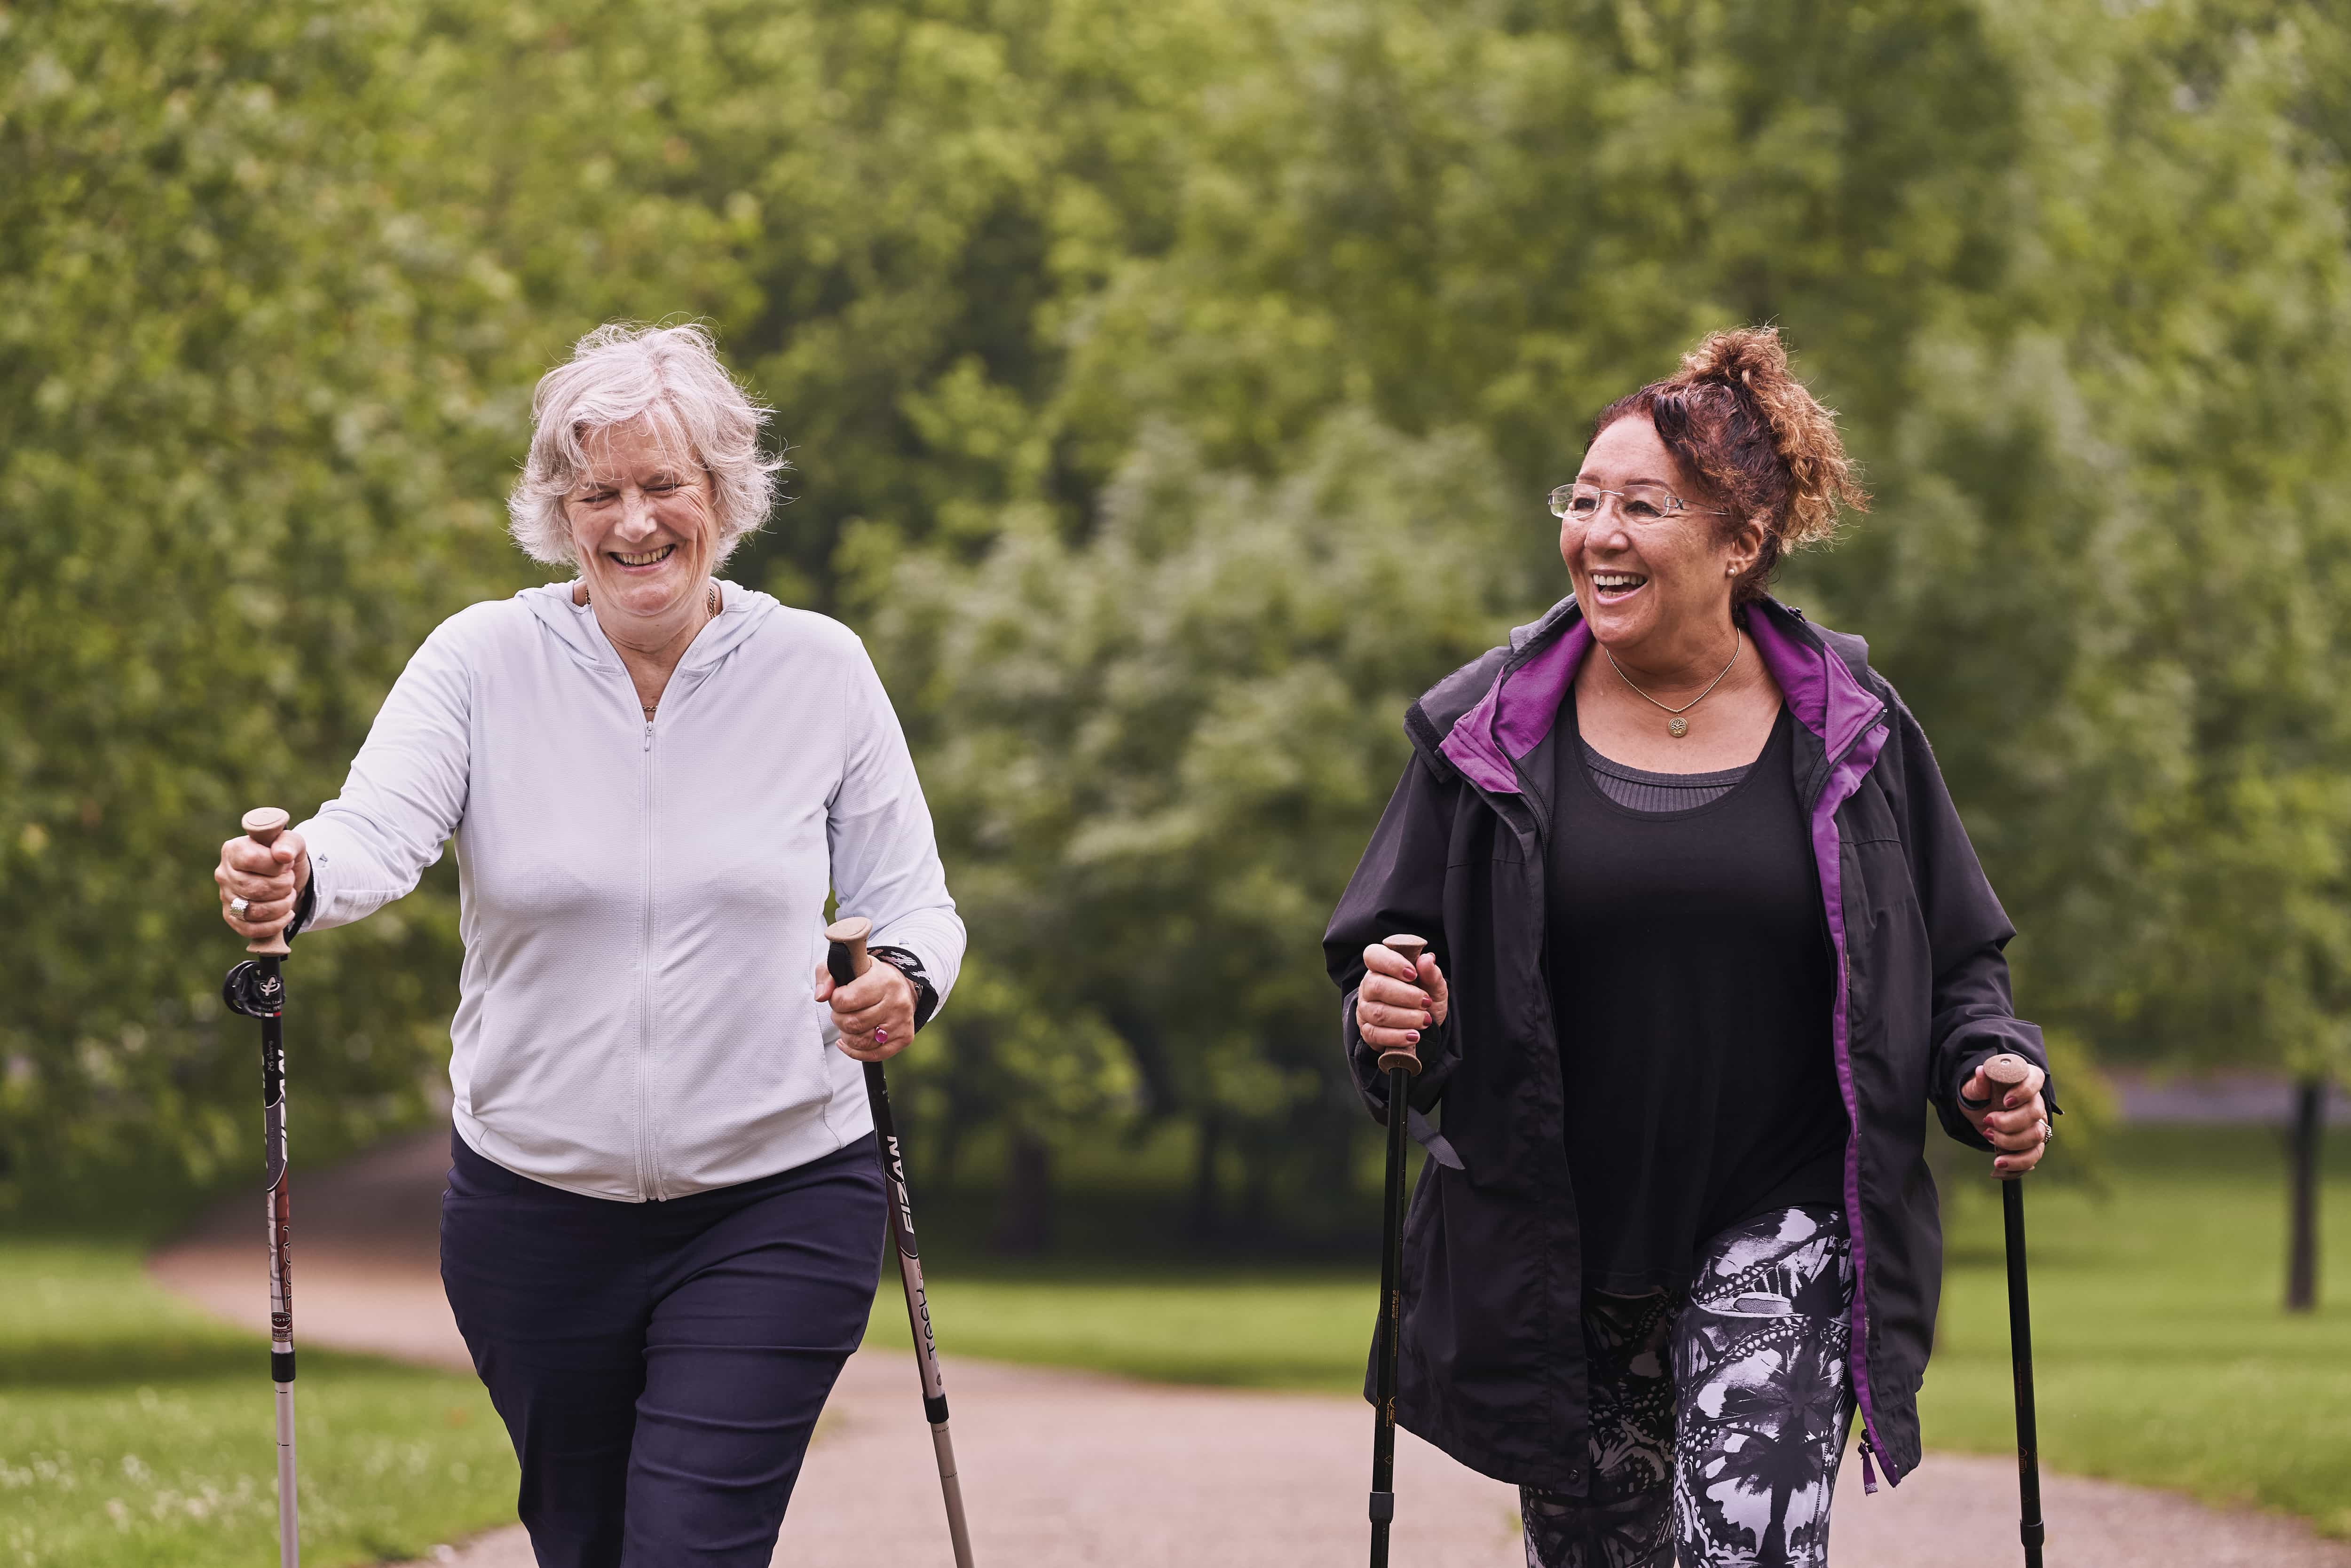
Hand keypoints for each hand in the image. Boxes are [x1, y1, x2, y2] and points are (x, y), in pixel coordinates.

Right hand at [215, 829, 309, 945]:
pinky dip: (275, 924)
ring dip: (281, 906)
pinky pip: (250, 929)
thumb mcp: (292, 843)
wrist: (286, 877)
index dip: (276, 866)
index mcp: (233, 850)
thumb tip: (283, 856)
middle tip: (290, 881)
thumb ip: (288, 843)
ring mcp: (225, 897)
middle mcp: (224, 873)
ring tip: (289, 896)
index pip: (251, 860)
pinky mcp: (231, 917)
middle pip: (253, 888)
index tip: (287, 864)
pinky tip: (287, 913)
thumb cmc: (285, 857)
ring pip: (253, 911)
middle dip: (282, 887)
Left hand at [815, 961, 915, 1061]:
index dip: (834, 1001)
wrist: (898, 985)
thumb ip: (826, 976)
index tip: (838, 996)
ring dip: (847, 1036)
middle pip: (853, 1023)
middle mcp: (896, 1002)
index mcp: (882, 980)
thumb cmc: (868, 976)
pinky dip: (855, 1051)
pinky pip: (873, 1055)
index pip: (845, 1001)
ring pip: (862, 1042)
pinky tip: (848, 1042)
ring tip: (848, 1024)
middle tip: (841, 1012)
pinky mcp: (904, 1038)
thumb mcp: (846, 966)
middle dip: (839, 1020)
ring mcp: (901, 1022)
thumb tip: (821, 996)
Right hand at [1355, 942, 1448, 1061]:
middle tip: (1426, 1002)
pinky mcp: (1366, 1031)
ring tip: (1425, 1021)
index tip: (1413, 974)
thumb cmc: (1425, 999)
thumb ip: (1432, 973)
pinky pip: (1376, 1034)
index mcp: (1381, 967)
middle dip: (1406, 996)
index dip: (1391, 963)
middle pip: (1376, 986)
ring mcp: (1365, 1009)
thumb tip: (1427, 958)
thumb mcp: (1434, 986)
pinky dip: (1397, 1036)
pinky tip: (1413, 1036)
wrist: (1424, 1026)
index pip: (1374, 955)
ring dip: (1406, 1018)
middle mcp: (1368, 986)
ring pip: (1378, 1013)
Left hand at [1960, 1053, 2050, 1175]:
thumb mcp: (1973, 1088)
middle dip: (2009, 1124)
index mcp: (2024, 1081)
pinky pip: (2033, 1157)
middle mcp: (2035, 1102)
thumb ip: (1978, 1084)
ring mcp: (2037, 1124)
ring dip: (2012, 1144)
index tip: (2005, 1101)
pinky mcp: (2032, 1144)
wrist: (1979, 1112)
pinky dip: (2017, 1165)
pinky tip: (1998, 1166)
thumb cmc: (1979, 1095)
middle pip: (2035, 1114)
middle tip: (1987, 1124)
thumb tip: (1980, 1071)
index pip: (2035, 1079)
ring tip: (1990, 1142)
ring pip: (2037, 1137)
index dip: (2024, 1091)